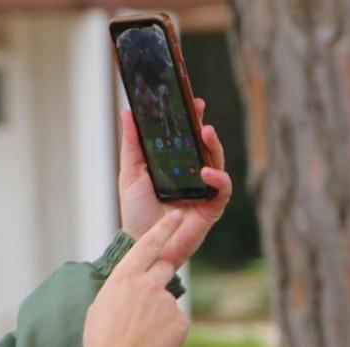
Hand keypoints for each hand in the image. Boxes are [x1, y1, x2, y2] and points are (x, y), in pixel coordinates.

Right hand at [84, 211, 189, 346]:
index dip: (164, 228)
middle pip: (164, 268)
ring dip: (158, 314)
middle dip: (158, 278)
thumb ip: (121, 288)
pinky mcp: (180, 321)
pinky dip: (167, 331)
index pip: (148, 244)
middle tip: (145, 301)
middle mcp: (148, 284)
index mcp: (124, 277)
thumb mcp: (100, 305)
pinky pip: (176, 321)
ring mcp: (166, 303)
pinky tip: (153, 344)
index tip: (177, 215)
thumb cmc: (101, 340)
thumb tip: (132, 286)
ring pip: (167, 301)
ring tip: (141, 335)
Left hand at [118, 98, 232, 267]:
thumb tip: (127, 113)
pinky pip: (222, 190)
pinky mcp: (211, 208)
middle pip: (205, 146)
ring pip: (219, 162)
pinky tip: (206, 172)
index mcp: (176, 165)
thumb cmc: (137, 211)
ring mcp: (204, 191)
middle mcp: (193, 175)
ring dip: (214, 146)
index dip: (191, 118)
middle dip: (204, 125)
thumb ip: (132, 145)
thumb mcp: (131, 173)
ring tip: (205, 132)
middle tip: (199, 108)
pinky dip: (218, 179)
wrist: (141, 243)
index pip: (187, 137)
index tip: (190, 100)